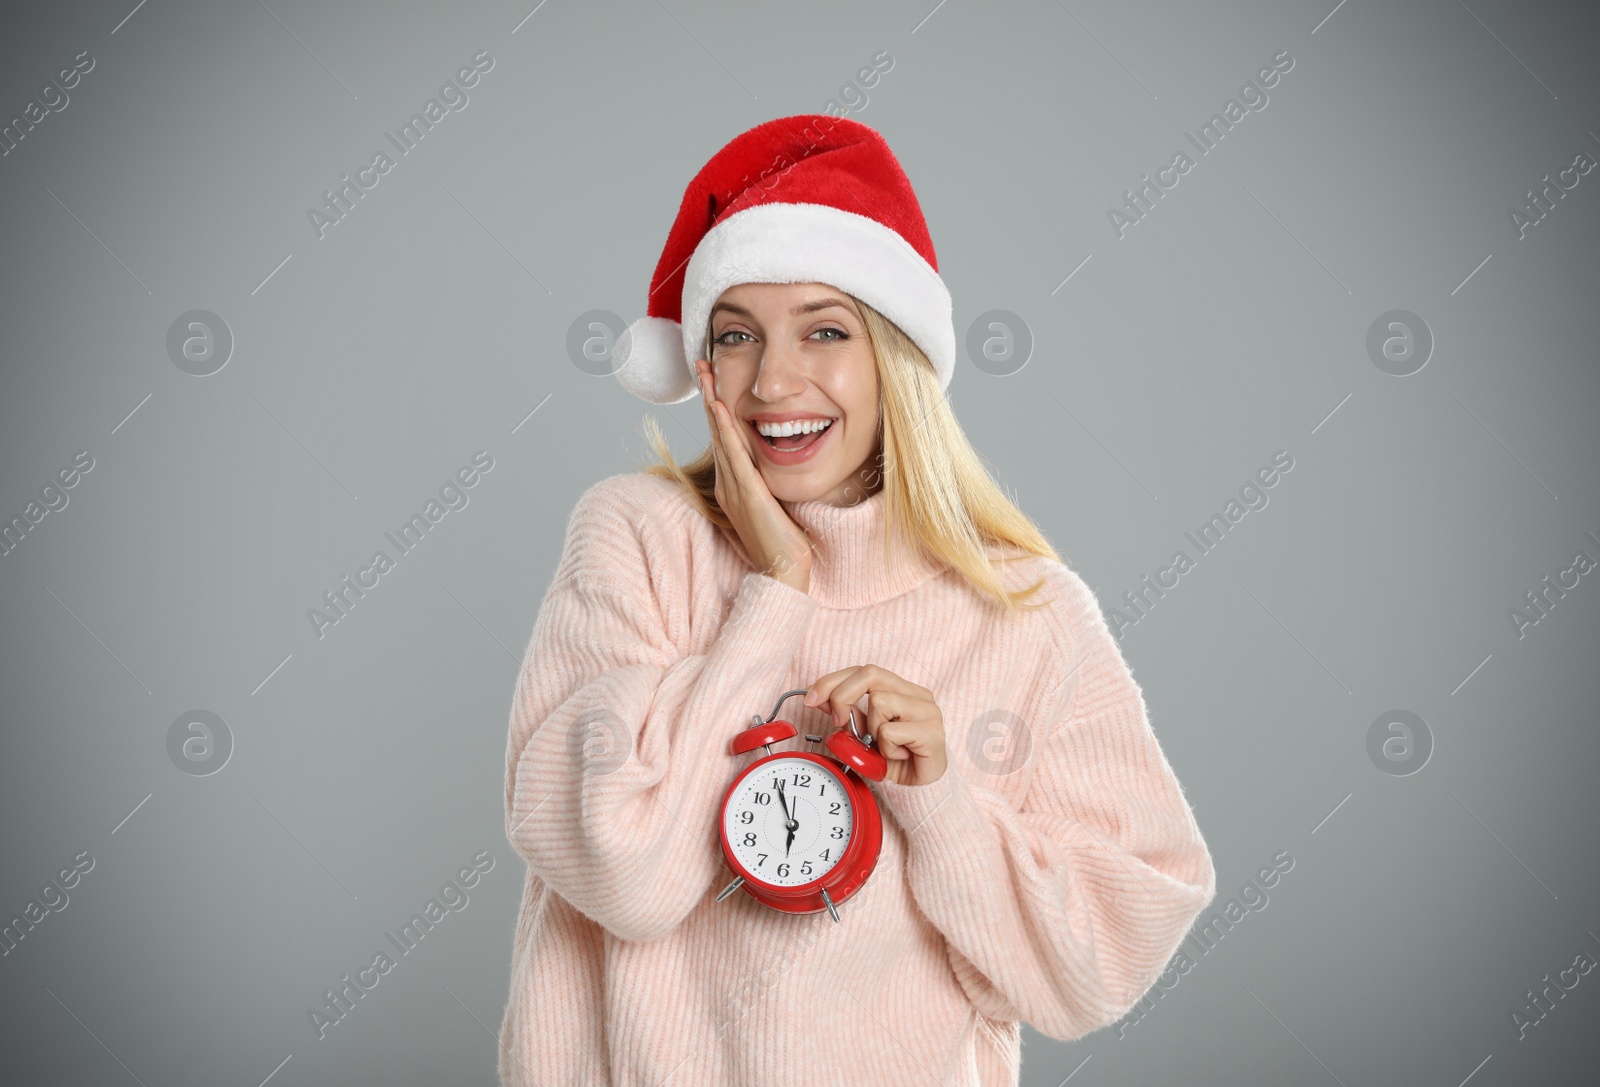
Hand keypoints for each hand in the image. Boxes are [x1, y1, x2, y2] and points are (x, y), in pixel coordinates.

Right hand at [695, 358, 812, 593]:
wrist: (784, 572)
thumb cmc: (784, 541)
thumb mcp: (774, 501)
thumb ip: (769, 479)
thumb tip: (779, 455)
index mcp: (732, 485)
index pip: (722, 437)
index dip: (715, 406)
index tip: (712, 378)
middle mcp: (727, 484)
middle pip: (716, 431)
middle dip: (708, 395)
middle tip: (701, 362)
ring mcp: (733, 488)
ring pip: (720, 437)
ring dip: (711, 402)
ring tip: (706, 374)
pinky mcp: (746, 494)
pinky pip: (734, 455)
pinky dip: (724, 429)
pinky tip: (719, 407)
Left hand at [804, 665, 946, 786]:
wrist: (920, 790)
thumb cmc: (895, 760)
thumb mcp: (863, 734)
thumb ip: (847, 714)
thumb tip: (819, 697)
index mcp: (902, 689)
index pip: (863, 670)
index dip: (833, 680)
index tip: (811, 698)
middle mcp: (917, 694)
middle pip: (870, 674)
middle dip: (843, 696)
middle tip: (838, 722)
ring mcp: (927, 711)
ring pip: (880, 702)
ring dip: (872, 730)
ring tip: (884, 746)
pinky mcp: (931, 731)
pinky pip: (890, 732)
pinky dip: (885, 748)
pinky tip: (896, 755)